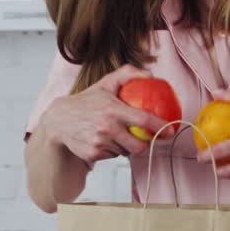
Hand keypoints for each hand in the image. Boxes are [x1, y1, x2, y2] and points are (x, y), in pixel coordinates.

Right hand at [40, 65, 167, 164]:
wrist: (58, 121)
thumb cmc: (85, 101)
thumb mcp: (105, 84)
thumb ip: (128, 74)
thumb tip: (150, 75)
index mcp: (113, 110)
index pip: (144, 120)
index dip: (160, 127)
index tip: (170, 131)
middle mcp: (107, 127)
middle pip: (138, 145)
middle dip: (144, 144)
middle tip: (144, 139)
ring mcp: (100, 142)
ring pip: (125, 152)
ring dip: (125, 146)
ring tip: (116, 135)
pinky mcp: (93, 154)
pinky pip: (112, 156)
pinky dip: (112, 150)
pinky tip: (104, 140)